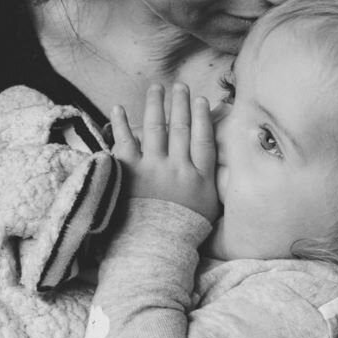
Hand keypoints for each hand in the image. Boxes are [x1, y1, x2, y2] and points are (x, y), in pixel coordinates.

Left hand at [109, 81, 219, 221]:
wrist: (155, 250)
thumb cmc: (182, 235)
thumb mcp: (208, 210)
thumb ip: (211, 187)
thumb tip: (219, 172)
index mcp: (200, 178)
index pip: (204, 139)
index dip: (203, 117)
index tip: (202, 100)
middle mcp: (178, 168)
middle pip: (181, 128)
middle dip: (181, 103)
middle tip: (180, 86)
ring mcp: (153, 169)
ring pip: (156, 128)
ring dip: (156, 105)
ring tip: (156, 88)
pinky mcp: (130, 173)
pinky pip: (125, 142)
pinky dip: (120, 124)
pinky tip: (118, 108)